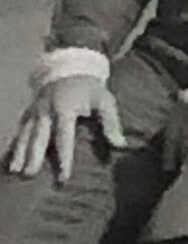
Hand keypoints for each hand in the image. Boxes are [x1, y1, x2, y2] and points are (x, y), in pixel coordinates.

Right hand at [7, 73, 125, 182]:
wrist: (68, 67)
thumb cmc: (90, 89)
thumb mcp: (104, 101)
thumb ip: (111, 123)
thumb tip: (120, 146)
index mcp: (64, 109)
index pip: (64, 138)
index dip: (64, 158)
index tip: (64, 176)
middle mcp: (45, 110)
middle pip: (38, 137)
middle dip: (33, 156)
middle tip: (29, 175)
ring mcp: (35, 110)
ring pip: (25, 134)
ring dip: (19, 152)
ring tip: (15, 170)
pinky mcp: (29, 111)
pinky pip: (20, 129)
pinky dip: (14, 143)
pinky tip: (10, 158)